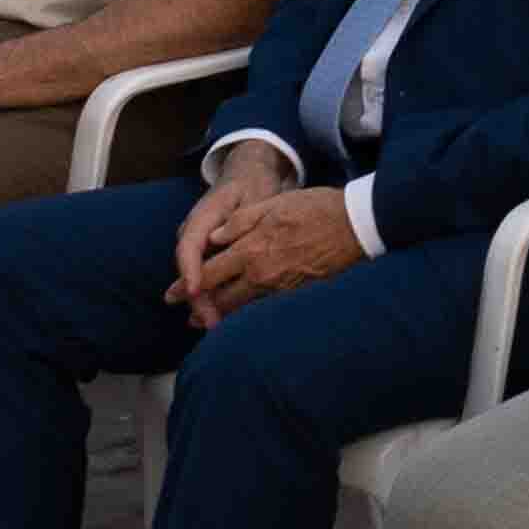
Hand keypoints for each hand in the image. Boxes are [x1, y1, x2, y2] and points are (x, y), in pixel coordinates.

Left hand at [177, 179, 359, 325]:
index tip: (171, 295)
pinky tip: (247, 315)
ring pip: (243, 308)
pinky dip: (250, 314)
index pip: (209, 274)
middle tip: (189, 317)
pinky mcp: (297, 294)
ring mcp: (280, 288)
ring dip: (224, 316)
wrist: (357, 225)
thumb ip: (240, 222)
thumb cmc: (317, 208)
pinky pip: (266, 309)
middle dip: (202, 309)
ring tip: (209, 323)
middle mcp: (261, 274)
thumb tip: (214, 238)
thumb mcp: (274, 204)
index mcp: (251, 249)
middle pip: (222, 299)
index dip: (187, 286)